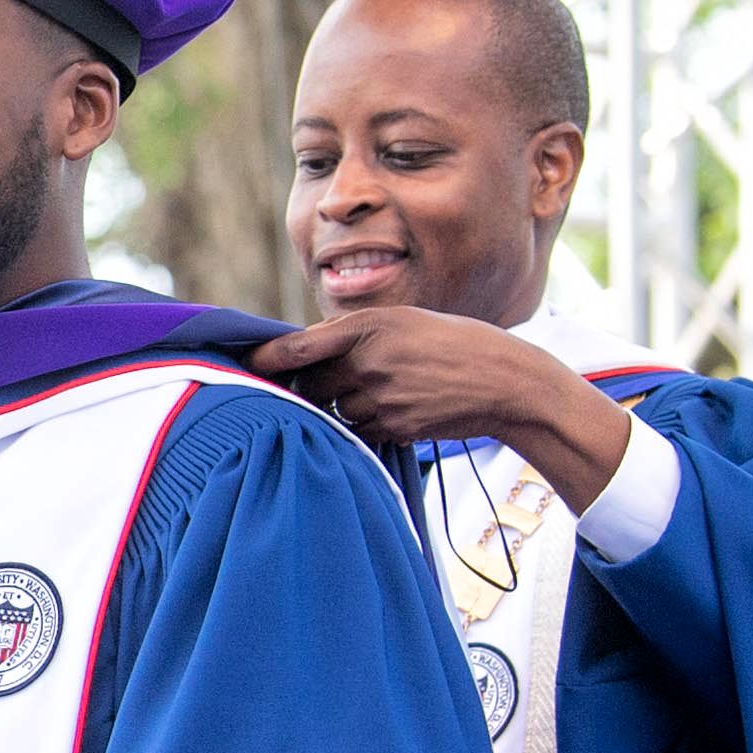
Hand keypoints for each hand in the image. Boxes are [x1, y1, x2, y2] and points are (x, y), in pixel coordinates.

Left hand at [249, 308, 633, 508]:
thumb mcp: (406, 322)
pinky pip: (360, 430)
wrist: (507, 382)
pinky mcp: (392, 427)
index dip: (266, 361)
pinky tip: (400, 408)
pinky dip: (368, 424)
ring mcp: (380, 397)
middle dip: (311, 387)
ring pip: (335, 410)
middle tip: (334, 381)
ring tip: (388, 391)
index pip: (298, 348)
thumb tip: (307, 355)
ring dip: (344, 406)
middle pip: (310, 385)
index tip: (245, 366)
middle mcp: (368, 361)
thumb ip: (356, 335)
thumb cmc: (455, 345)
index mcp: (368, 325)